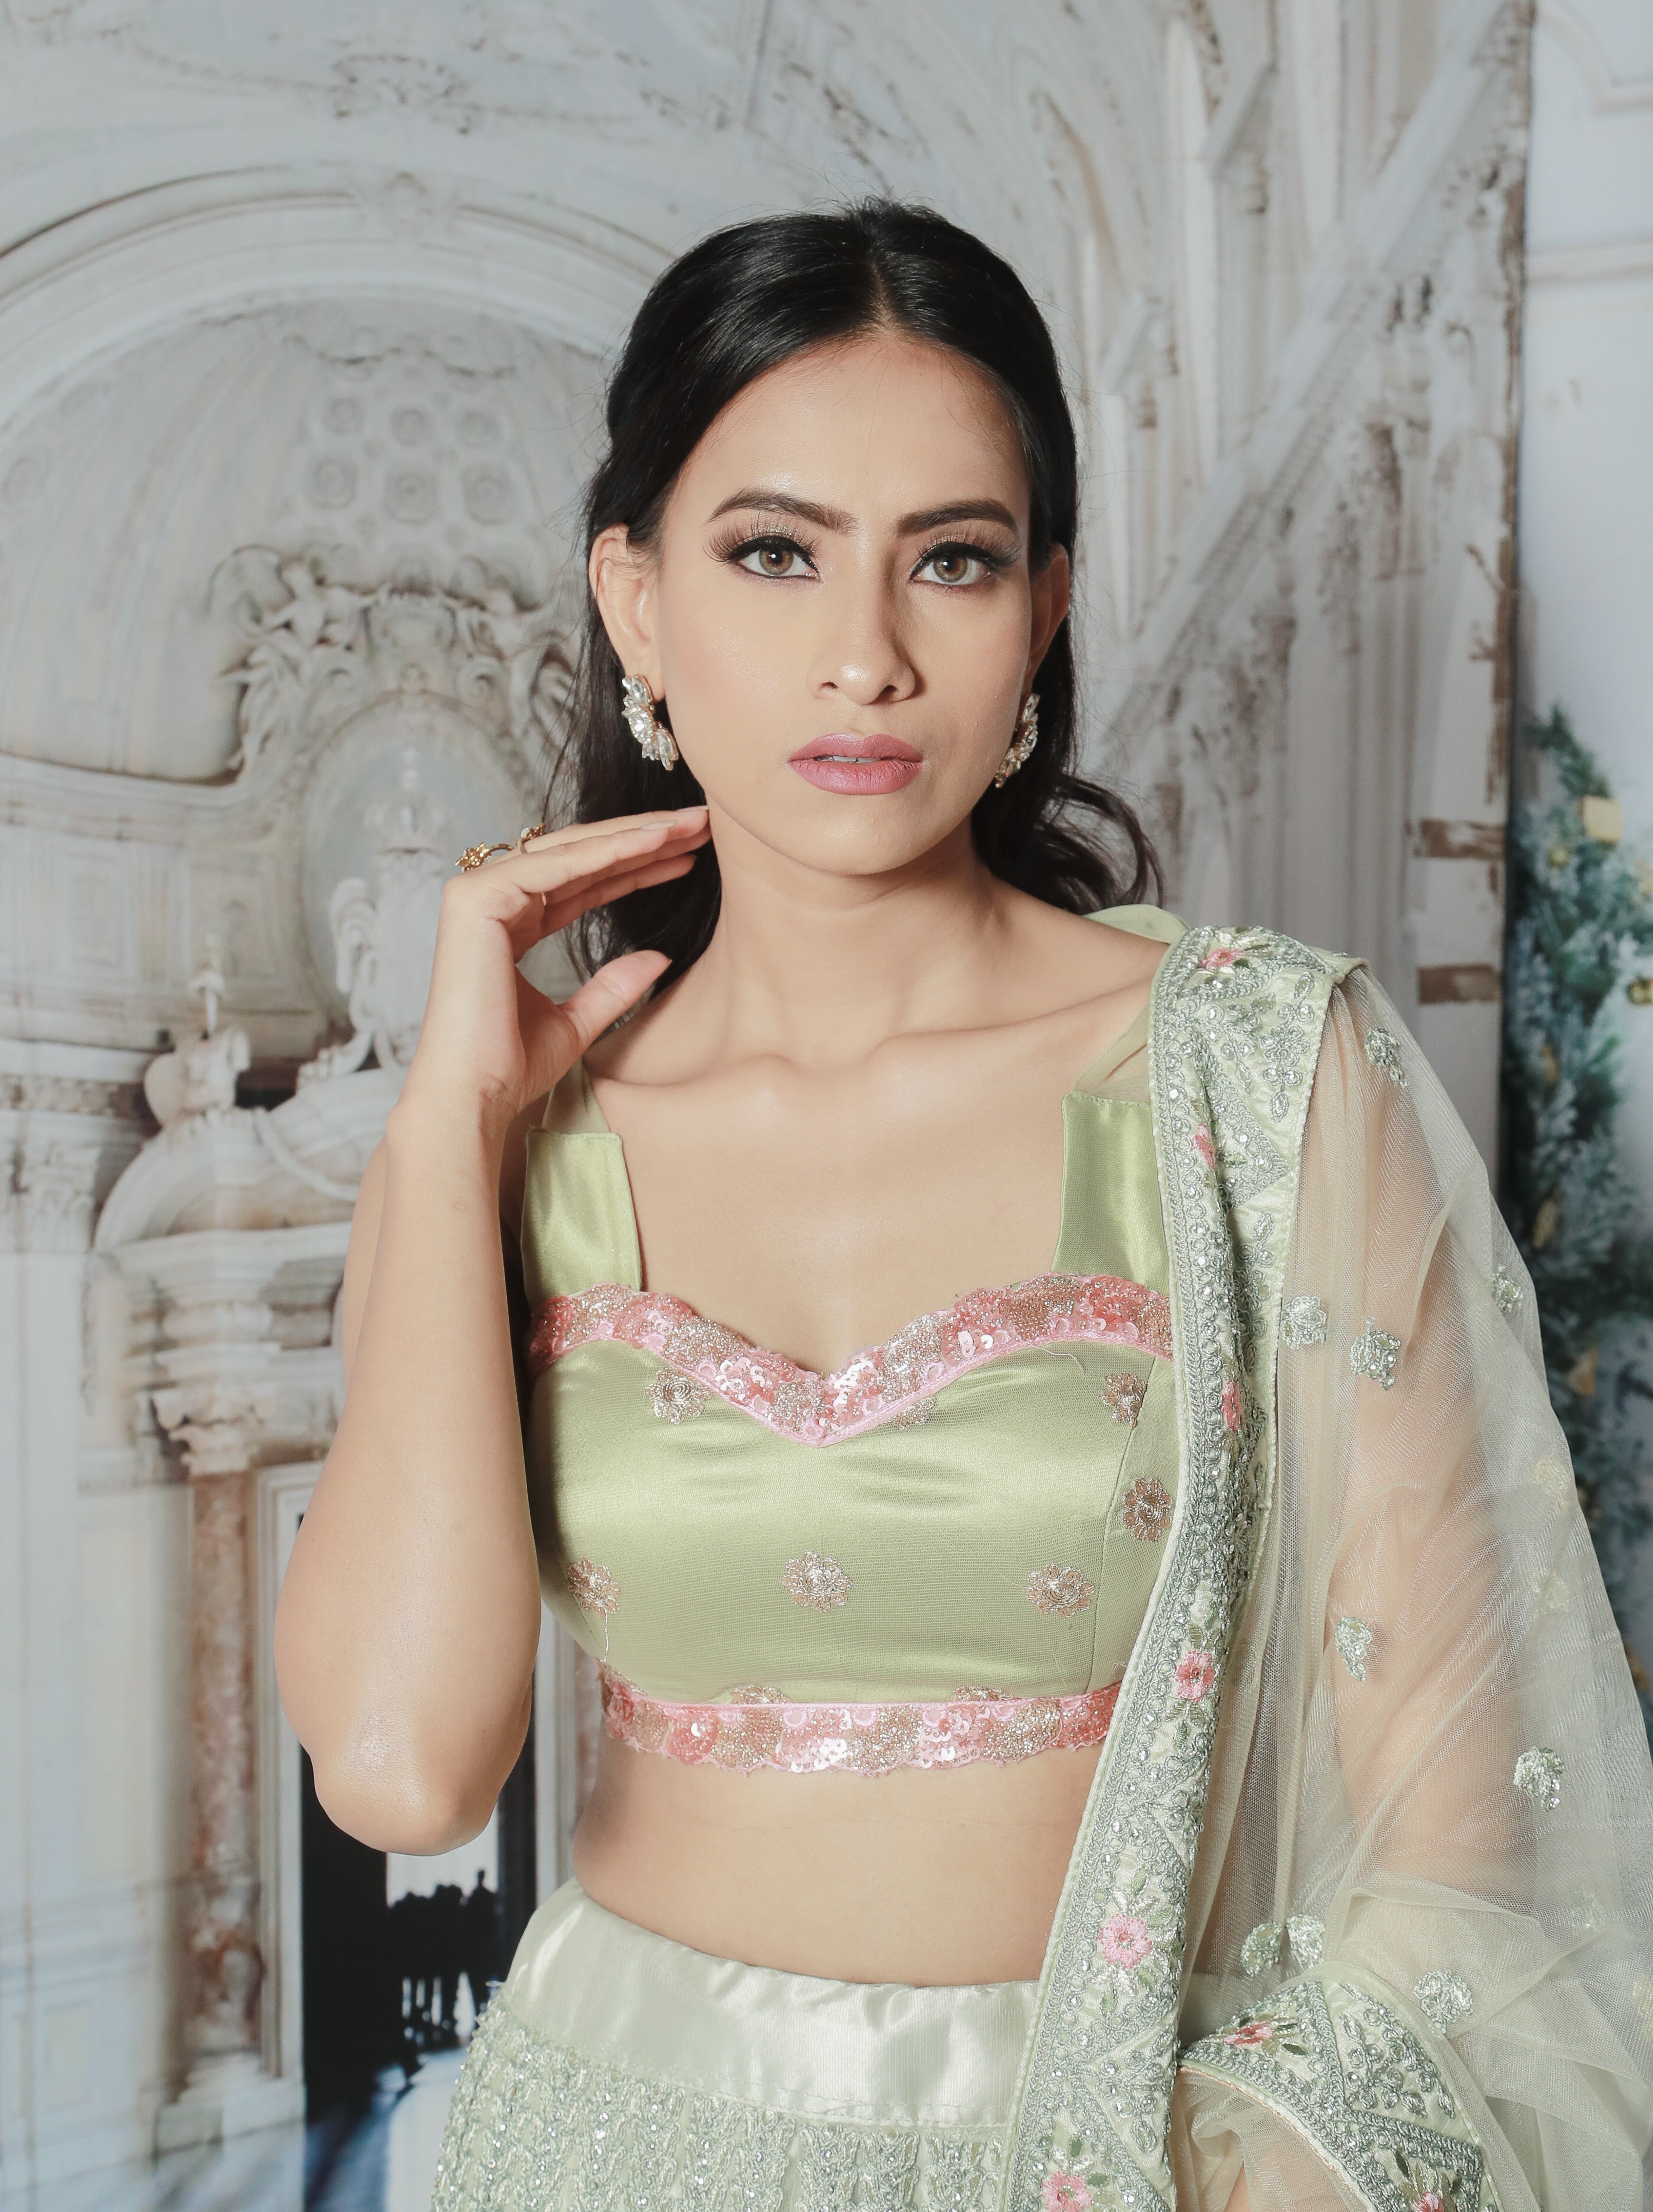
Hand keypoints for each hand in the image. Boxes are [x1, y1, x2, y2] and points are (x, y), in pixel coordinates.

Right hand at [398, 808, 709, 1141]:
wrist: (476, 1094)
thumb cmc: (512, 1067)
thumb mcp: (578, 1022)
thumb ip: (614, 986)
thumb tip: (660, 957)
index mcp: (509, 922)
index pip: (582, 881)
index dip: (635, 865)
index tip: (685, 856)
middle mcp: (491, 898)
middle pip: (580, 856)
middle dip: (643, 838)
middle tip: (700, 824)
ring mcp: (478, 893)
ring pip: (572, 850)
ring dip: (635, 834)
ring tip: (690, 824)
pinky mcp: (477, 898)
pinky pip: (557, 864)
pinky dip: (609, 849)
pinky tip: (656, 839)